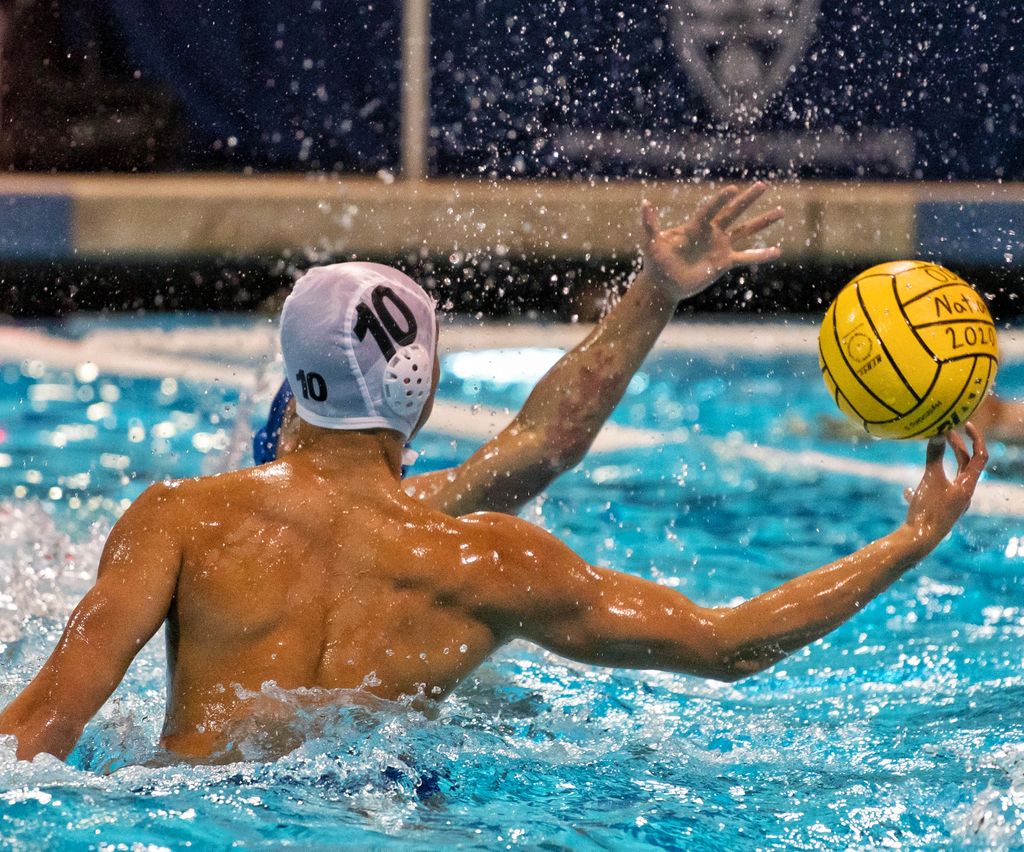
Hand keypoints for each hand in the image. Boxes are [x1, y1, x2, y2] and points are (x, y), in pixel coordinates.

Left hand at [640, 182, 783, 301]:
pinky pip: (746, 257)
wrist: (664, 285)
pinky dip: (761, 255)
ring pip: (746, 231)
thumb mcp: (651, 243)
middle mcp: (711, 232)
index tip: (732, 190)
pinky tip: (777, 251)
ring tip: (781, 211)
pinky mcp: (724, 262)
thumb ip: (650, 225)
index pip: (711, 210)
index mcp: (695, 226)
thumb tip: (644, 203)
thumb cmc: (655, 263)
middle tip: (763, 185)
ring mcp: (720, 246)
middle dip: (748, 199)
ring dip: (763, 222)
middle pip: (733, 212)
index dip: (720, 201)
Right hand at [903, 423, 987, 543]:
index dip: (975, 438)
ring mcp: (953, 504)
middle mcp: (964, 494)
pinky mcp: (941, 512)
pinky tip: (907, 491)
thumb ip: (934, 456)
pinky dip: (925, 487)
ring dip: (940, 465)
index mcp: (967, 486)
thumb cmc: (928, 510)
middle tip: (944, 433)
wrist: (919, 541)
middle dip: (956, 448)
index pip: (979, 456)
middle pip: (965, 465)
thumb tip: (937, 434)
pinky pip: (936, 493)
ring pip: (950, 479)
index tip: (965, 424)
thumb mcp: (930, 479)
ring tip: (929, 456)